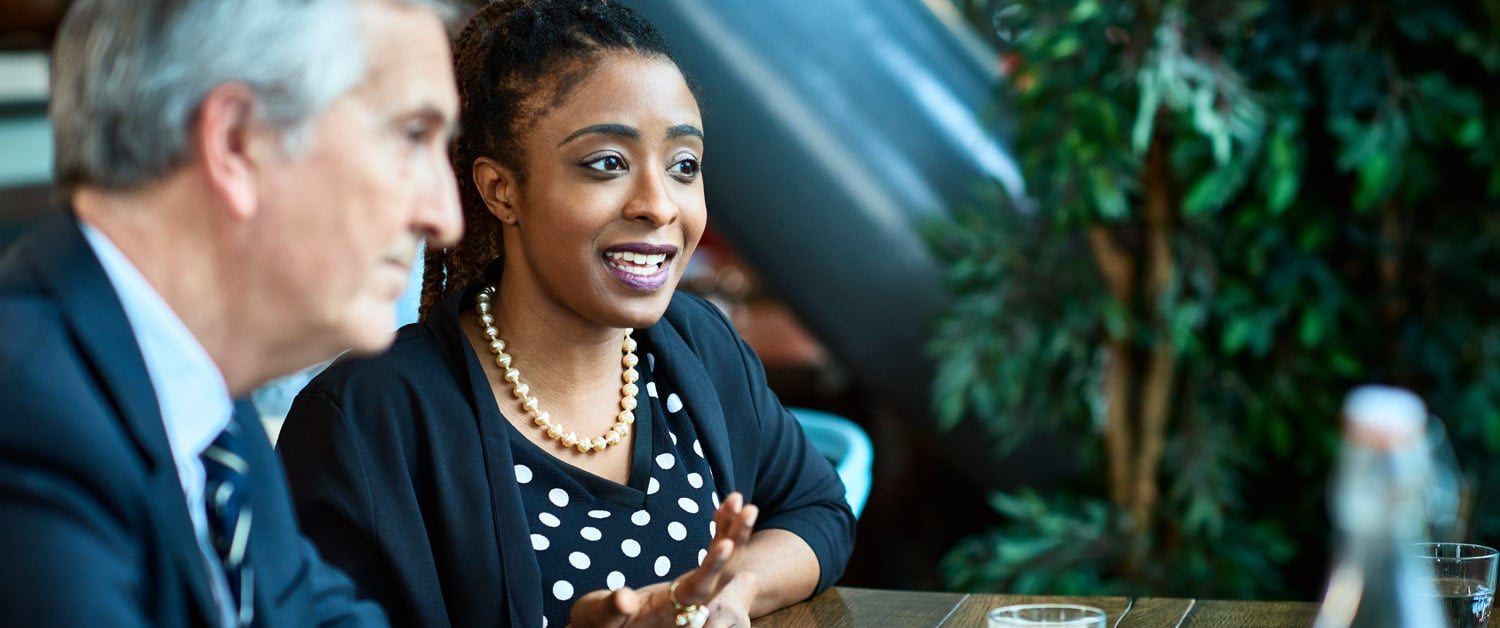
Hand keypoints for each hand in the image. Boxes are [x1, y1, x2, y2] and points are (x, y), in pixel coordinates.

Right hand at [568, 492, 758, 627]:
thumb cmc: (595, 626)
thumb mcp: (597, 617)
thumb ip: (611, 610)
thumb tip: (624, 600)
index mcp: (667, 613)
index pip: (697, 590)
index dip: (713, 568)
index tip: (727, 545)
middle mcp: (686, 606)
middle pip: (720, 575)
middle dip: (735, 540)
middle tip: (748, 509)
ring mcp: (689, 595)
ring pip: (721, 565)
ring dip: (732, 532)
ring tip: (740, 500)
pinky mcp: (688, 585)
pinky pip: (711, 559)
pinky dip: (718, 533)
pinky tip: (724, 510)